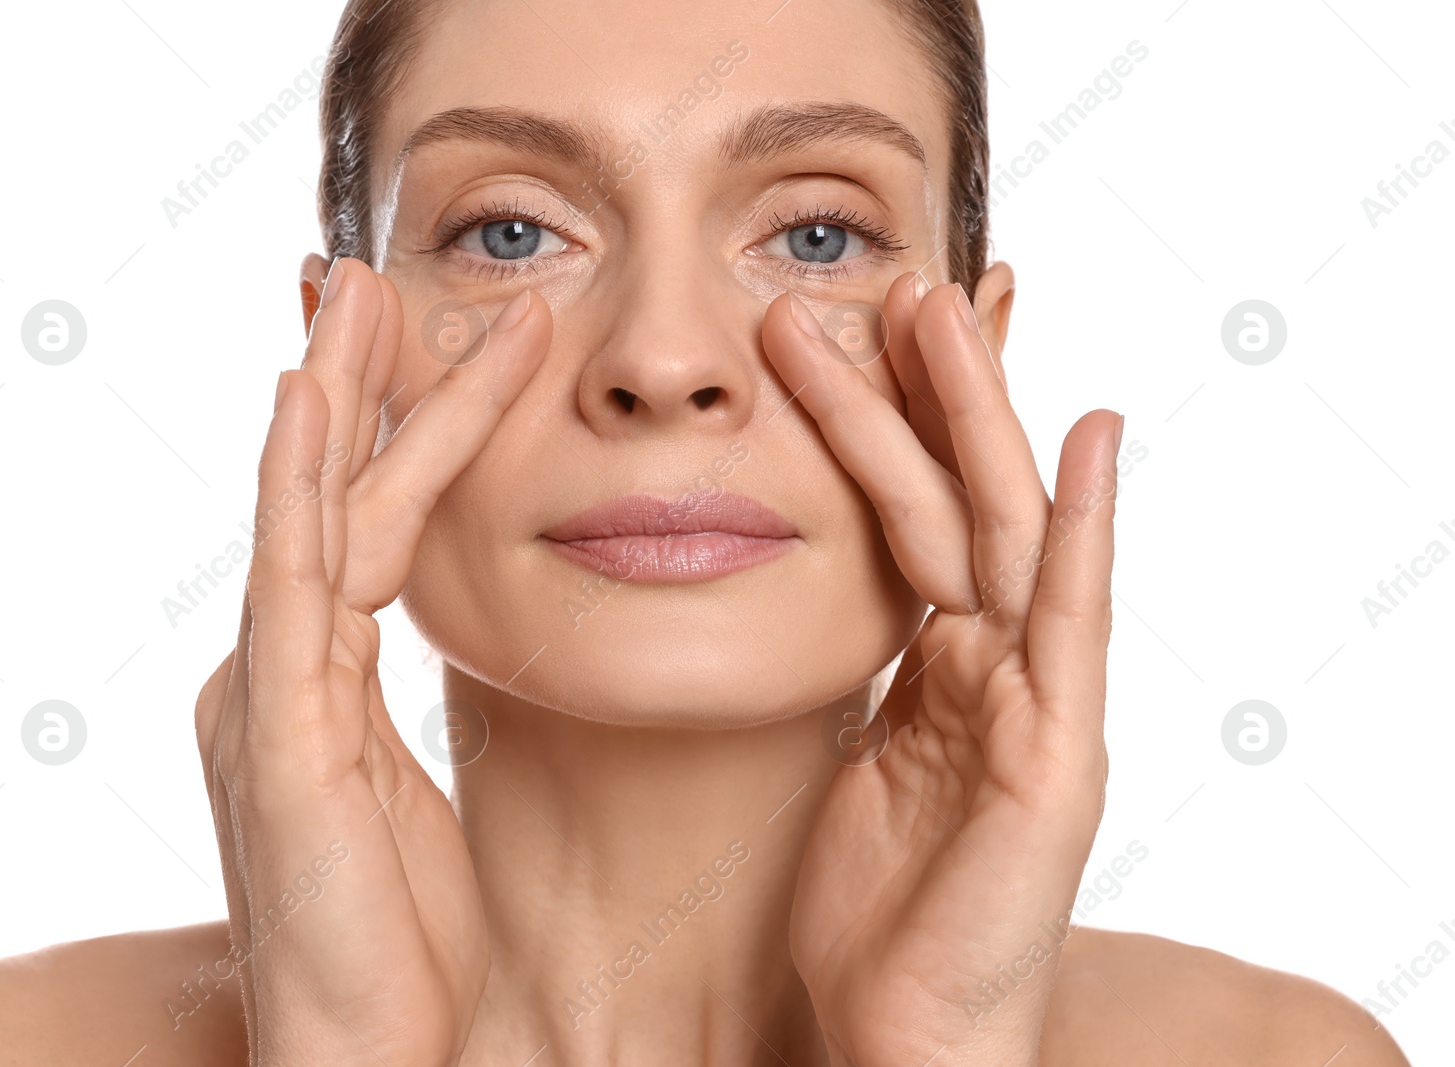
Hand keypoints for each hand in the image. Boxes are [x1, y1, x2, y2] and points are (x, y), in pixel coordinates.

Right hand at [193, 260, 549, 1065]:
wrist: (363, 1065)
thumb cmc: (404, 949)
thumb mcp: (425, 804)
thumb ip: (426, 719)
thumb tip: (473, 662)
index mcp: (317, 686)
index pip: (371, 528)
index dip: (408, 435)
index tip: (451, 349)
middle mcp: (278, 675)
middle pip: (328, 498)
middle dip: (359, 383)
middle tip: (379, 276)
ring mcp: (267, 700)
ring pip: (306, 516)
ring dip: (332, 396)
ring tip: (353, 292)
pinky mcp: (274, 739)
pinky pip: (291, 588)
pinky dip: (294, 486)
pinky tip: (305, 399)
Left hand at [765, 273, 1119, 1064]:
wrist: (907, 1037)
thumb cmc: (873, 914)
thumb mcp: (852, 766)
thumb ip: (867, 681)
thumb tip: (832, 616)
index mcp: (939, 669)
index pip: (918, 517)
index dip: (897, 421)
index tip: (862, 329)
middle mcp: (995, 670)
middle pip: (959, 500)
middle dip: (928, 390)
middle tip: (892, 281)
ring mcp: (1033, 707)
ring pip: (1001, 534)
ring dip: (979, 417)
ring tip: (954, 308)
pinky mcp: (1055, 757)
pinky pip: (1067, 627)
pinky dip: (1080, 533)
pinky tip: (1090, 442)